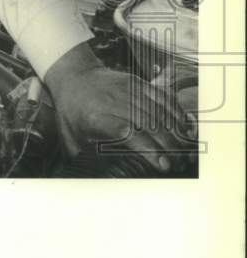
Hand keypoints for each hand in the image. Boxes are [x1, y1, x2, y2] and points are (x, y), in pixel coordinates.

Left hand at [44, 42, 195, 172]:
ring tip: (186, 152)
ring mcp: (127, 90)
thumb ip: (84, 158)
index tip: (163, 165)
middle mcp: (114, 102)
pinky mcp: (137, 82)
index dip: (148, 149)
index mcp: (95, 118)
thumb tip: (96, 179)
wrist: (73, 77)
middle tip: (179, 165)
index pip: (126, 133)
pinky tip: (186, 128)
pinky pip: (163, 97)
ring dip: (177, 133)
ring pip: (159, 111)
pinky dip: (177, 113)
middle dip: (169, 147)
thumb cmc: (72, 112)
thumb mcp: (71, 137)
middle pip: (149, 124)